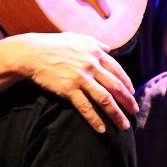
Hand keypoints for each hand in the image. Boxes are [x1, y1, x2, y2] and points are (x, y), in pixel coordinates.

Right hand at [16, 32, 138, 133]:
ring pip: (105, 99)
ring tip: (124, 125)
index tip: (132, 93)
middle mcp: (92, 65)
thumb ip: (94, 43)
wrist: (32, 53)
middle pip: (116, 86)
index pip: (117, 70)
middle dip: (128, 101)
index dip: (127, 83)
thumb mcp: (77, 38)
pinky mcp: (69, 90)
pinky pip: (85, 107)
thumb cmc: (53, 45)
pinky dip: (95, 119)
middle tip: (135, 111)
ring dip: (116, 114)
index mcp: (95, 53)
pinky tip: (101, 129)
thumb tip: (108, 48)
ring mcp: (81, 78)